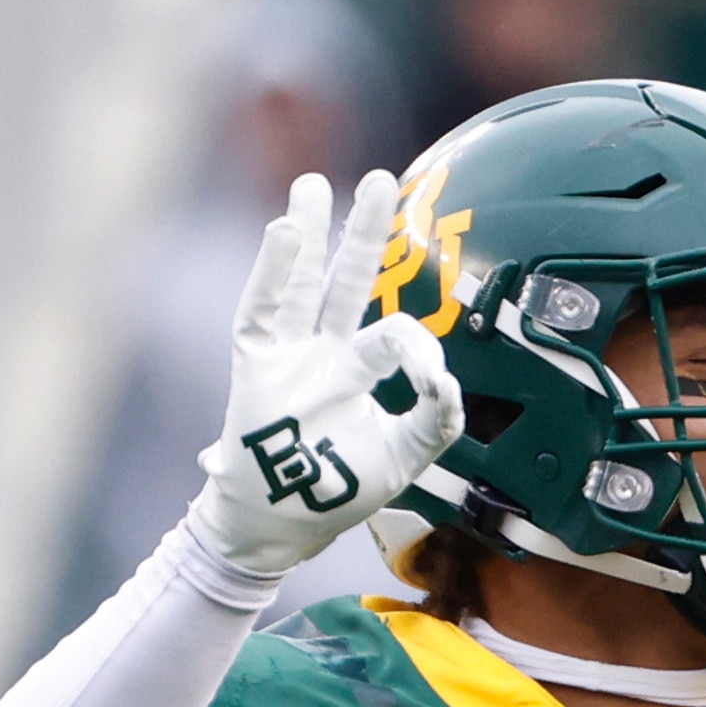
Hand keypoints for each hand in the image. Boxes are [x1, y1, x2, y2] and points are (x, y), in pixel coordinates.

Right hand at [186, 170, 461, 579]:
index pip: (394, 337)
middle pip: (347, 281)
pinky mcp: (254, 368)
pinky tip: (284, 232)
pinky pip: (261, 312)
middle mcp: (323, 353)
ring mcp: (287, 357)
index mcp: (358, 369)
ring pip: (300, 285)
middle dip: (365, 232)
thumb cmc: (338, 490)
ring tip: (314, 186)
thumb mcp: (403, 459)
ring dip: (308, 234)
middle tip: (381, 179)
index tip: (434, 382)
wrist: (280, 526)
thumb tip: (451, 383)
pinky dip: (272, 273)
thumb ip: (434, 422)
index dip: (419, 352)